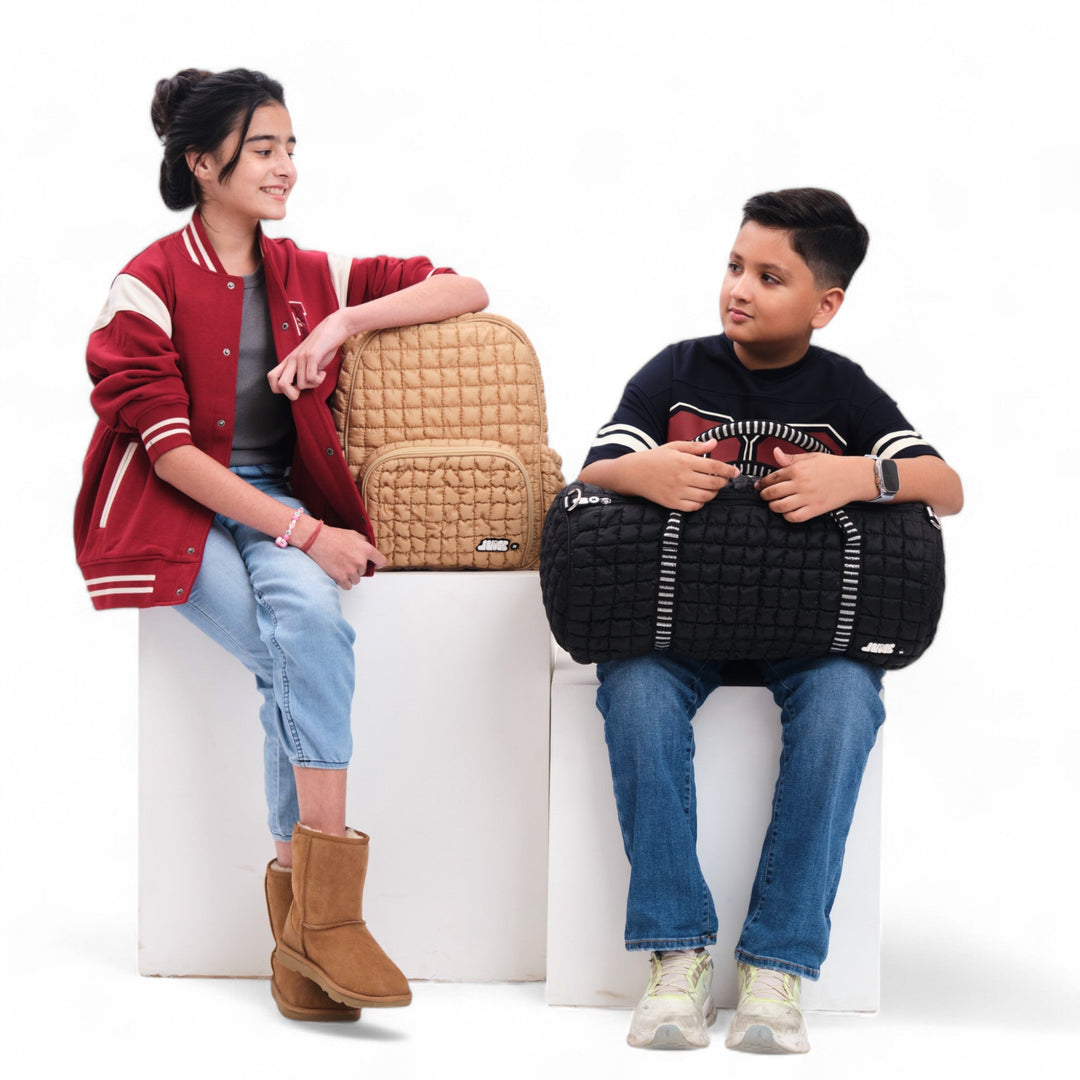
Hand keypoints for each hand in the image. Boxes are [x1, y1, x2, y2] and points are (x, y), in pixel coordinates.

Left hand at [267, 310, 350, 399]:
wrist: (334, 328)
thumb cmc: (322, 345)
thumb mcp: (308, 360)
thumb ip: (301, 372)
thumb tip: (300, 387)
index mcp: (289, 360)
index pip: (271, 378)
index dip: (281, 389)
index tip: (296, 387)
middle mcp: (292, 359)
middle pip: (280, 385)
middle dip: (293, 394)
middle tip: (305, 388)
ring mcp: (300, 357)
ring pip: (300, 384)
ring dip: (313, 385)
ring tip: (319, 375)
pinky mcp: (311, 356)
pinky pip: (311, 378)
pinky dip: (319, 380)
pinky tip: (323, 372)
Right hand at [303, 523, 387, 587]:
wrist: (315, 540)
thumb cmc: (331, 536)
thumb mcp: (352, 533)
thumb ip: (364, 541)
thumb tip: (370, 546)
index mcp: (366, 549)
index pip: (381, 561)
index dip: (378, 564)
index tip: (375, 565)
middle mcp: (360, 561)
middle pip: (364, 572)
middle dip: (356, 567)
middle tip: (345, 560)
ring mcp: (351, 571)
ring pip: (356, 580)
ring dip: (350, 576)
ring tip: (340, 566)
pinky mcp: (341, 578)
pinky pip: (348, 586)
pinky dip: (343, 582)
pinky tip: (337, 574)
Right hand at [627, 440, 740, 510]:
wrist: (633, 473)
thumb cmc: (655, 458)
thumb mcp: (674, 447)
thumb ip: (695, 446)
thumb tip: (714, 443)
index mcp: (684, 461)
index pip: (714, 466)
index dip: (728, 470)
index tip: (735, 472)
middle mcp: (682, 477)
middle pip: (713, 483)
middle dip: (723, 482)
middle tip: (724, 480)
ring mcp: (677, 492)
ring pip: (706, 496)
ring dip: (714, 493)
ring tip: (712, 487)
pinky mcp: (672, 503)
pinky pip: (693, 507)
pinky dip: (701, 503)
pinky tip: (700, 497)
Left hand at [756, 448, 876, 520]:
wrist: (854, 476)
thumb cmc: (833, 465)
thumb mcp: (811, 456)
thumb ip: (791, 458)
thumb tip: (775, 452)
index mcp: (798, 469)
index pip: (772, 477)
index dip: (763, 483)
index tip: (759, 486)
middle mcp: (800, 484)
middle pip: (772, 493)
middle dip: (764, 495)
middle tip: (764, 496)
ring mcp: (807, 497)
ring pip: (780, 506)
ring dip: (773, 507)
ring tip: (774, 505)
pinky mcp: (815, 509)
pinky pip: (795, 517)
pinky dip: (787, 516)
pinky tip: (787, 513)